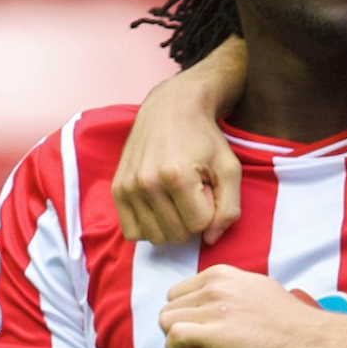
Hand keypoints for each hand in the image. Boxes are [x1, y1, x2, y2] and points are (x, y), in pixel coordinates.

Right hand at [112, 38, 246, 244]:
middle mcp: (146, 182)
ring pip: (155, 237)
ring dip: (171, 223)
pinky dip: (149, 226)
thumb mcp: (230, 167)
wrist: (171, 108)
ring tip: (176, 196)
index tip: (206, 186)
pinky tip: (160, 205)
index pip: (199, 225)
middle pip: (176, 235)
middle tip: (192, 190)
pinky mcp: (117, 190)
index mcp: (176, 175)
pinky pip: (132, 232)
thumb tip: (210, 239)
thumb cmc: (205, 138)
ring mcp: (128, 186)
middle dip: (191, 217)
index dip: (209, 209)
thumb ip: (230, 207)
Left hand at [160, 265, 333, 347]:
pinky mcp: (212, 333)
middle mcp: (214, 286)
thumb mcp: (256, 287)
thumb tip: (216, 304)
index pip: (179, 291)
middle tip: (202, 343)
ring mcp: (212, 308)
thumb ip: (230, 290)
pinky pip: (173, 337)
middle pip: (169, 307)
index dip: (187, 313)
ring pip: (166, 321)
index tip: (204, 327)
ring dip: (177, 340)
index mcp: (221, 273)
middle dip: (179, 327)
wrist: (306, 336)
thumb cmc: (288, 319)